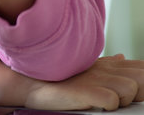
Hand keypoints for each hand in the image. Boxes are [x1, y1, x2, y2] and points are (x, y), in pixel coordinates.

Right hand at [0, 54, 143, 110]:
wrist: (31, 82)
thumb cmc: (58, 78)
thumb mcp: (87, 68)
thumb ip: (108, 64)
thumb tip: (122, 57)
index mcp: (109, 64)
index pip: (142, 68)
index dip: (143, 80)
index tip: (135, 91)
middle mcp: (106, 68)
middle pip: (143, 76)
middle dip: (140, 91)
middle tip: (122, 99)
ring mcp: (97, 78)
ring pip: (131, 89)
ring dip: (123, 100)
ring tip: (106, 102)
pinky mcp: (88, 91)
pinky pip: (112, 101)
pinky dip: (107, 106)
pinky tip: (94, 104)